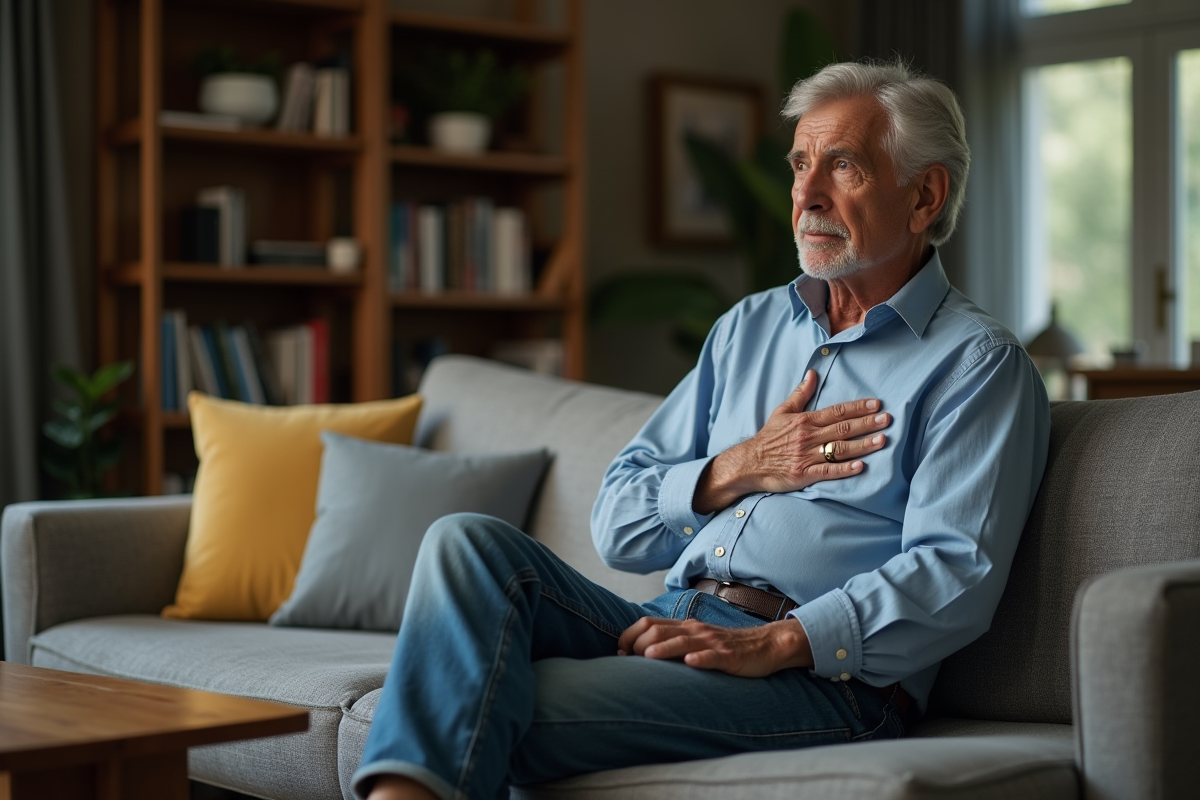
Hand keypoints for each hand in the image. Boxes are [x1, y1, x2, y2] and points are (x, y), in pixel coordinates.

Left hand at [617, 616, 812, 677]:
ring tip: (647, 656)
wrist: (765, 645)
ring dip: (665, 649)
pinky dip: (701, 659)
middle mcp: (695, 631)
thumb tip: (640, 652)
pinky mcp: (729, 657)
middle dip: (640, 644)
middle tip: (627, 659)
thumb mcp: (696, 641)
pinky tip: (691, 663)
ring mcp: (712, 643)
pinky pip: (713, 656)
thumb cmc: (725, 647)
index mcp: (685, 626)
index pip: (649, 624)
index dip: (630, 635)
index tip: (619, 651)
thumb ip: (672, 642)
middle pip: (661, 631)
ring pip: (684, 642)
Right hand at [693, 370, 888, 513]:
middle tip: (887, 420)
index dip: (857, 408)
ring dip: (862, 445)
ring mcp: (806, 456)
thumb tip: (812, 374)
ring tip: (881, 441)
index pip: (836, 412)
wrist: (749, 463)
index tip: (876, 404)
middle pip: (842, 429)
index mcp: (805, 421)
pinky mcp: (803, 474)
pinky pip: (827, 471)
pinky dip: (844, 469)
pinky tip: (860, 466)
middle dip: (867, 424)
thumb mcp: (782, 411)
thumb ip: (801, 394)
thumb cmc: (769, 437)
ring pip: (839, 449)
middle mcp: (808, 437)